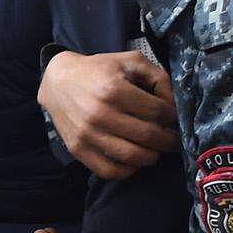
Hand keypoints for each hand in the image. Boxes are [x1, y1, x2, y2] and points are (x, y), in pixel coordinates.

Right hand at [39, 49, 178, 178]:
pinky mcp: (78, 148)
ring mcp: (88, 134)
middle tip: (174, 139)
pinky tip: (134, 159)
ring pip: (133, 157)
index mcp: (114, 90)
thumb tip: (173, 104)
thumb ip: (158, 77)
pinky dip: (128, 170)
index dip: (173, 117)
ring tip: (157, 149)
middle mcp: (100, 114)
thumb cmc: (98, 70)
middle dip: (170, 140)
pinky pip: (109, 170)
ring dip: (153, 156)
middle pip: (149, 136)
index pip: (158, 112)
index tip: (173, 118)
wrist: (58, 81)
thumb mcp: (130, 61)